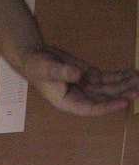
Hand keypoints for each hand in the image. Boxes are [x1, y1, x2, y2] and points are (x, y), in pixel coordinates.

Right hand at [18, 44, 138, 116]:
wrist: (36, 57)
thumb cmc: (38, 67)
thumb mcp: (47, 69)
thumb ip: (63, 72)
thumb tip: (80, 75)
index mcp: (68, 102)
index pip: (90, 108)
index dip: (107, 106)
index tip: (123, 101)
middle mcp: (80, 97)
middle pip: (104, 100)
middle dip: (121, 95)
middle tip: (138, 90)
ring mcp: (87, 87)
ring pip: (109, 89)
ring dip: (125, 85)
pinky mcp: (91, 76)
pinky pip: (109, 79)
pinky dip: (121, 76)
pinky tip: (133, 74)